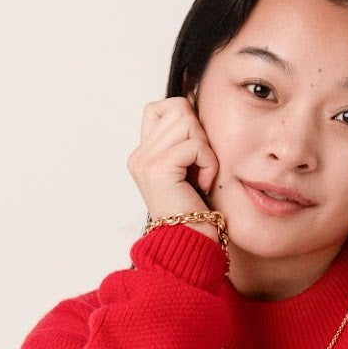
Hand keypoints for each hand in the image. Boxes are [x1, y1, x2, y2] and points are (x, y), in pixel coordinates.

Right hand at [127, 94, 220, 234]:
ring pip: (187, 122)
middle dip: (199, 134)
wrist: (190, 246)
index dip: (185, 119)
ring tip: (201, 176)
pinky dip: (208, 164)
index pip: (161, 106)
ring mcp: (145, 161)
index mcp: (142, 155)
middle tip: (199, 166)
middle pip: (178, 108)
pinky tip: (204, 185)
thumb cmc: (197, 212)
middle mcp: (139, 156)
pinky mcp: (158, 168)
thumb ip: (186, 141)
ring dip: (205, 150)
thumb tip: (197, 102)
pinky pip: (195, 145)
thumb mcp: (188, 170)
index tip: (194, 154)